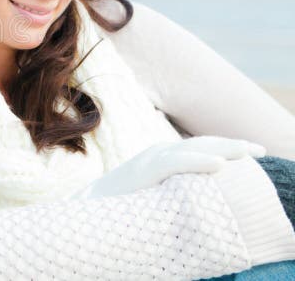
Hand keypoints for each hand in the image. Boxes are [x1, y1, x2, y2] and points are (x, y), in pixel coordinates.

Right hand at [78, 136, 265, 198]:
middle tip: (259, 150)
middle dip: (232, 145)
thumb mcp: (153, 191)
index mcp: (160, 157)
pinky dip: (198, 162)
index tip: (251, 153)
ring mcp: (150, 159)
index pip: (198, 146)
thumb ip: (171, 185)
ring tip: (248, 153)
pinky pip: (176, 163)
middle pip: (201, 143)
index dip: (225, 146)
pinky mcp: (144, 171)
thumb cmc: (121, 205)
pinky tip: (219, 165)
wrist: (89, 207)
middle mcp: (157, 153)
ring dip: (224, 148)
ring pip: (193, 148)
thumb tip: (196, 192)